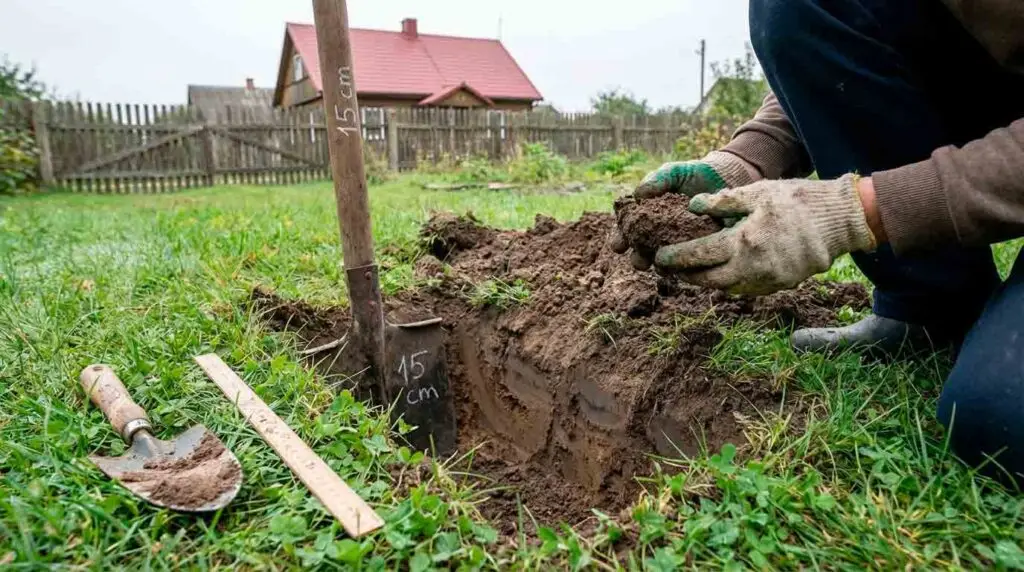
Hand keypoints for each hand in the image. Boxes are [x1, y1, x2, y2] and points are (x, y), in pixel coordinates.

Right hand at [610, 151, 760, 268]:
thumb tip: (638, 194)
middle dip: (637, 259)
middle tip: (639, 261)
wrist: (728, 178)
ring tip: (660, 266)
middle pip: (642, 253)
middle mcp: (661, 235)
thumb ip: (657, 179)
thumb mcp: (675, 172)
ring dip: (660, 267)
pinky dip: (686, 267)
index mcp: (648, 217)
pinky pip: (692, 264)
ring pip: (665, 263)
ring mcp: (681, 245)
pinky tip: (685, 266)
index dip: (620, 239)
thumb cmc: (695, 174)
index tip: (618, 244)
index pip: (628, 231)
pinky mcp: (702, 251)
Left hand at [654, 174, 876, 295]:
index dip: (676, 258)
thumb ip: (723, 201)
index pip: (699, 256)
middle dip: (688, 276)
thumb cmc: (797, 201)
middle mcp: (753, 267)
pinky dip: (732, 283)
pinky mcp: (781, 285)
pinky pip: (748, 289)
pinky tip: (725, 273)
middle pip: (709, 280)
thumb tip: (692, 206)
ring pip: (728, 288)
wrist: (840, 220)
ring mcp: (768, 280)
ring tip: (694, 272)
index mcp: (743, 242)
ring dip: (709, 282)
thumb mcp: (757, 192)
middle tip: (672, 268)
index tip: (659, 257)